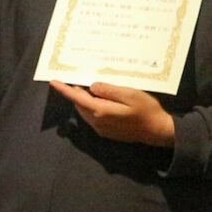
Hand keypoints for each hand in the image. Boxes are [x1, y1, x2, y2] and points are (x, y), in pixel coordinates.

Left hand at [51, 81, 174, 147]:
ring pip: (86, 112)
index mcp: (101, 111)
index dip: (65, 89)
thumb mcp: (130, 94)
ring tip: (92, 87)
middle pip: (80, 105)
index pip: (77, 98)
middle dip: (77, 92)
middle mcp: (97, 122)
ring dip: (85, 100)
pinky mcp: (107, 132)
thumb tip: (92, 87)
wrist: (158, 131)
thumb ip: (109, 90)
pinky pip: (93, 118)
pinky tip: (103, 100)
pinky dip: (93, 107)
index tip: (53, 81)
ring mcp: (101, 129)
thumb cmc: (147, 110)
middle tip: (80, 78)